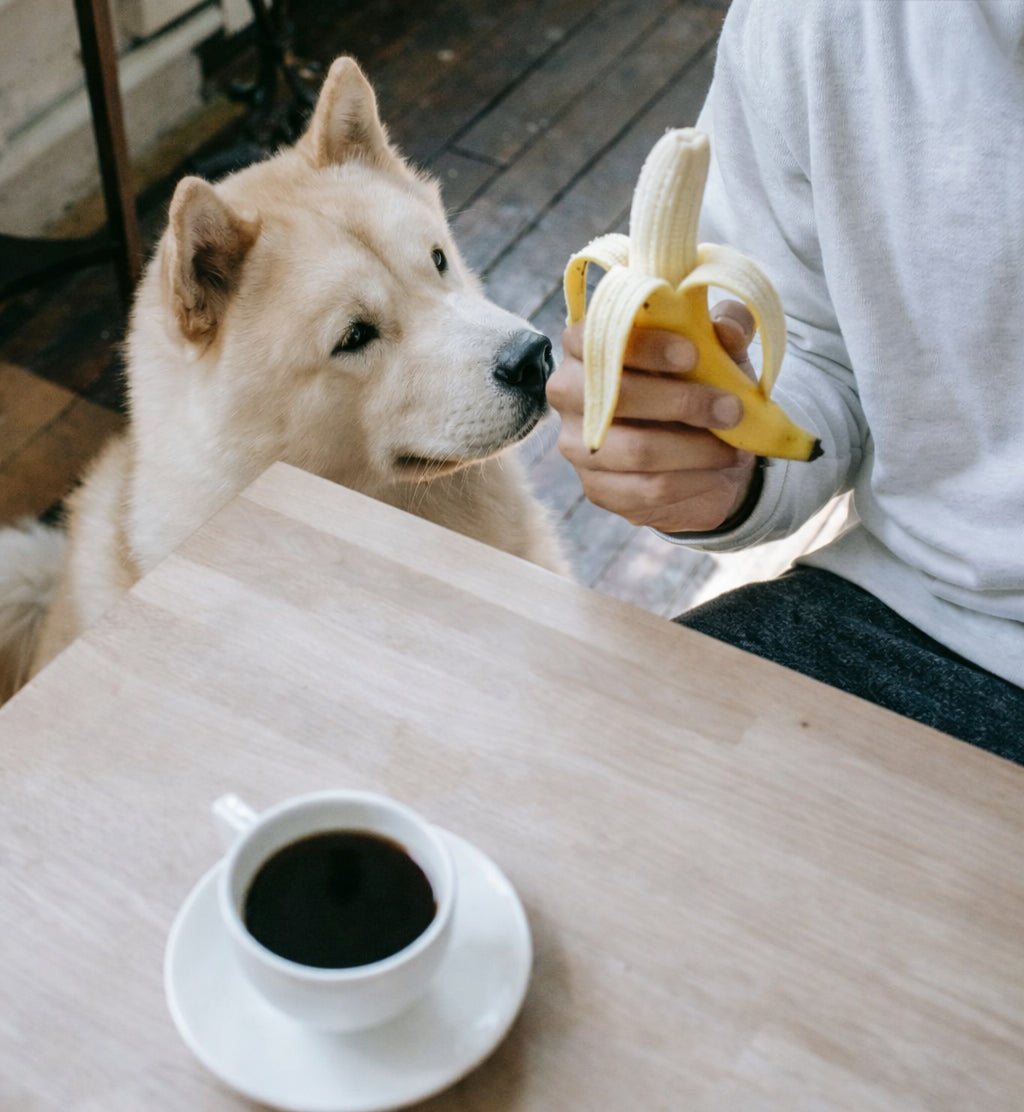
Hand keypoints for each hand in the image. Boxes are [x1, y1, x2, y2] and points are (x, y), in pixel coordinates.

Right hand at [545, 300, 758, 532]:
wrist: (701, 451)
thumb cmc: (699, 385)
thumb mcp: (721, 348)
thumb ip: (729, 325)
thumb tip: (729, 328)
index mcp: (587, 345)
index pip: (596, 337)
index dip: (644, 345)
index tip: (692, 354)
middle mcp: (568, 393)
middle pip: (617, 396)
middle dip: (683, 402)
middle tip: (731, 409)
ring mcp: (577, 446)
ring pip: (638, 449)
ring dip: (696, 449)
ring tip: (732, 448)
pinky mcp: (597, 489)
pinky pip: (648, 488)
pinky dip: (693, 482)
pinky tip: (717, 474)